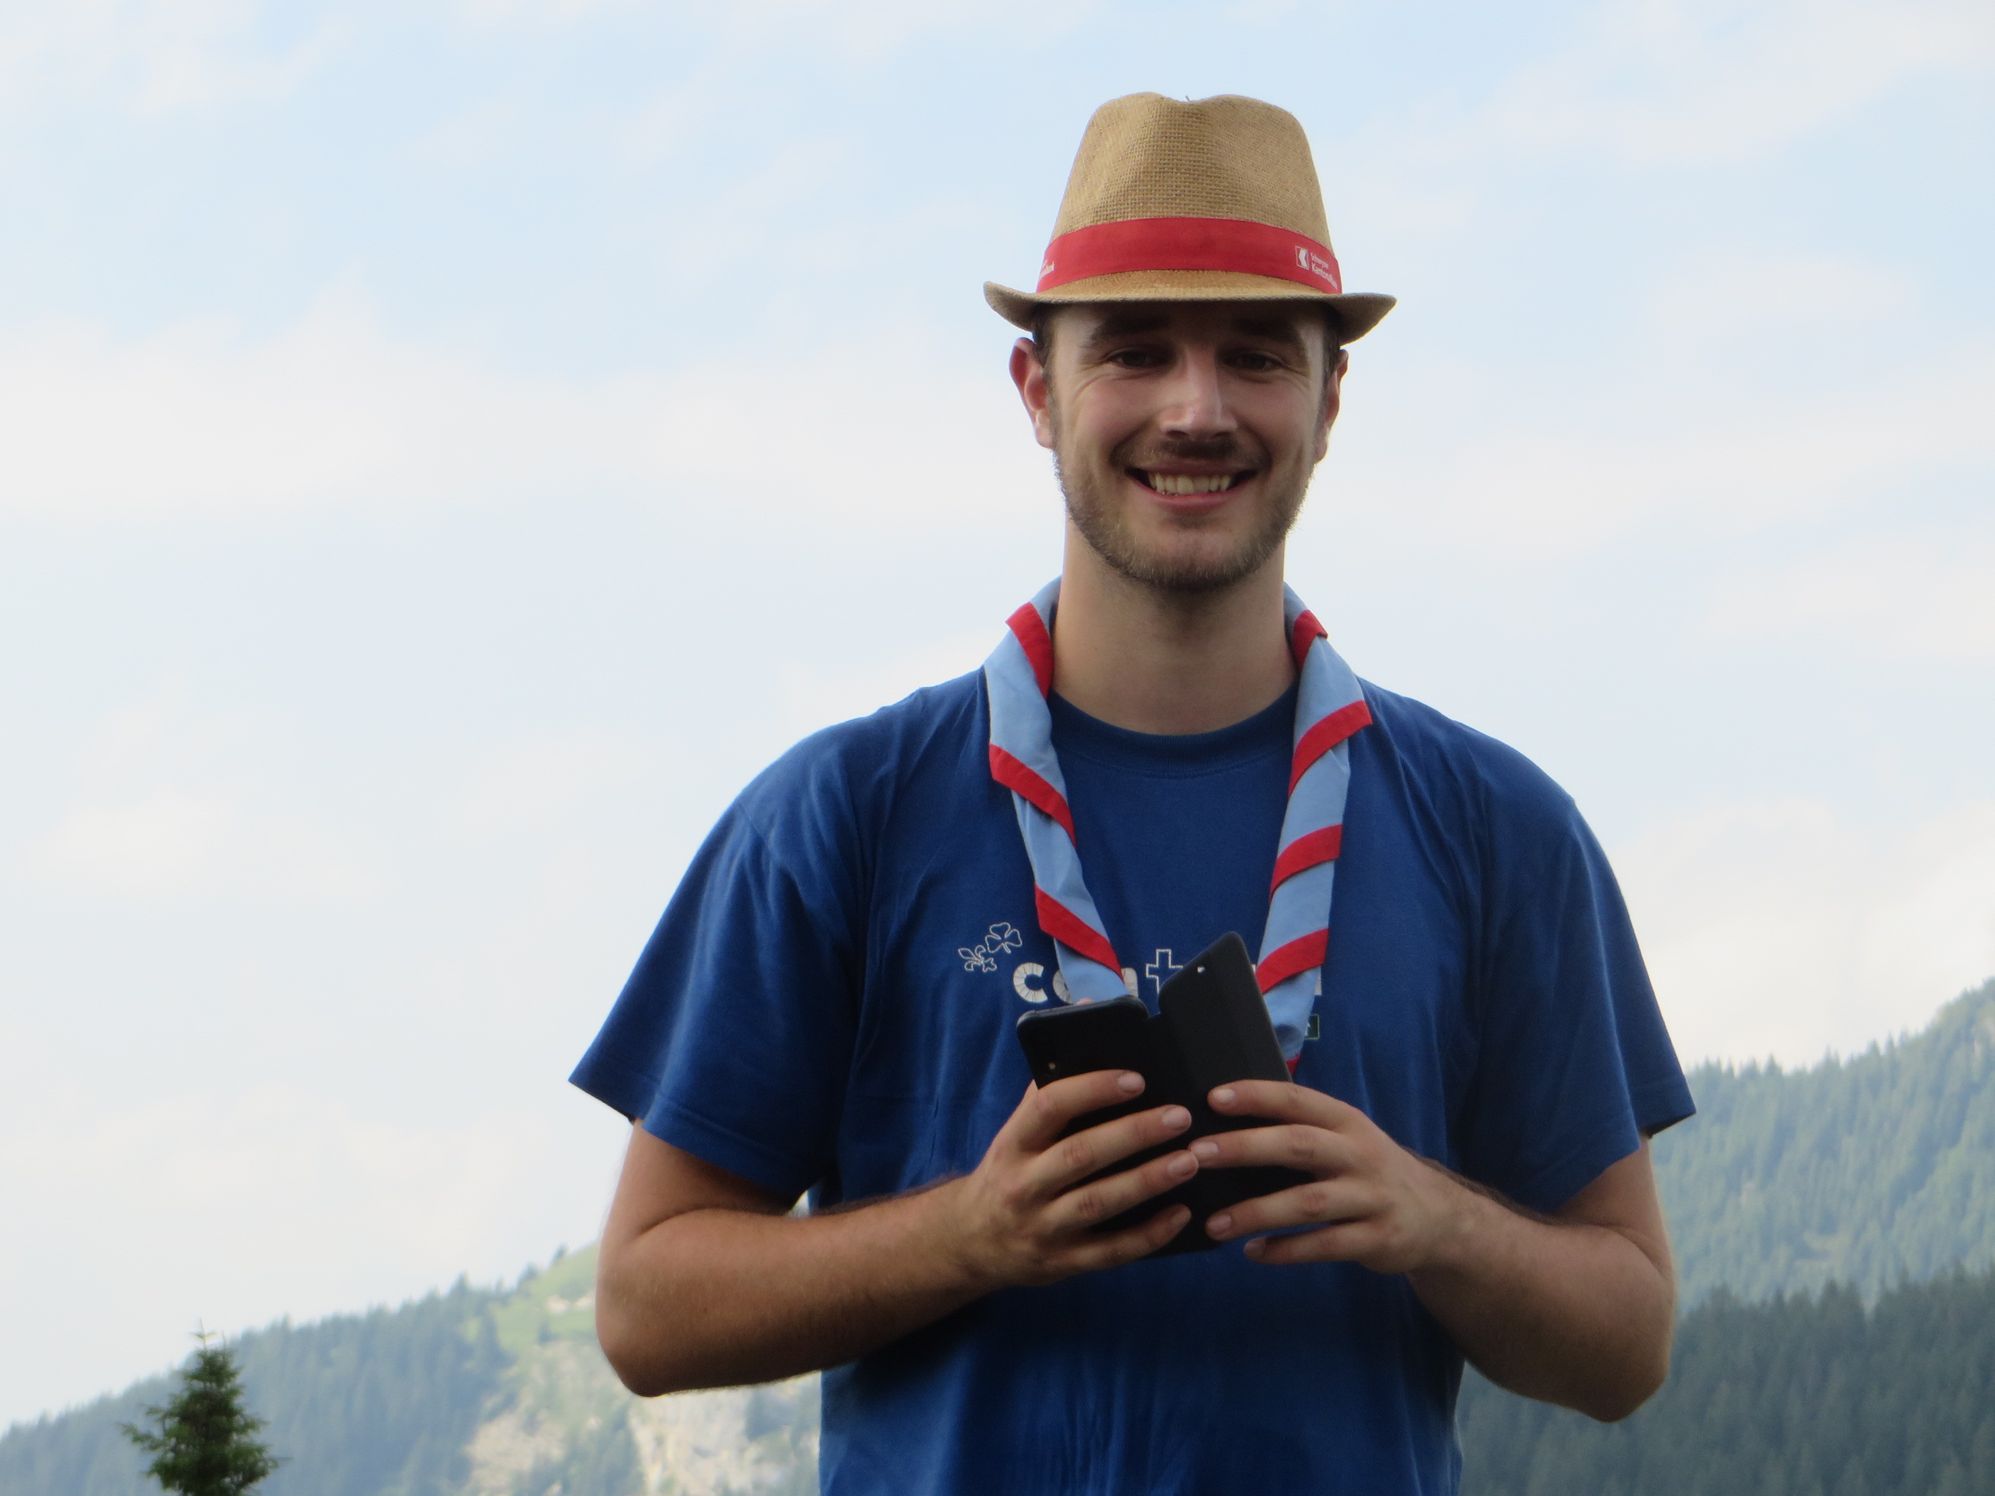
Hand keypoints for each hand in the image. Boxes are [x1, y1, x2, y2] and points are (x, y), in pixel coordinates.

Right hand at [945, 1072, 1198, 1287]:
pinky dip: (1148, 1235)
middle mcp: (1023, 1185)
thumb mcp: (1016, 1132)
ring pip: (1098, 1203)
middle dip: (1133, 1134)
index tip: (1136, 1079)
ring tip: (1189, 1160)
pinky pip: (1110, 1252)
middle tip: (1179, 1117)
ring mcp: (1042, 1228)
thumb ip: (1051, 1087)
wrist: (972, 1241)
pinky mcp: (1063, 1262)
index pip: (1049, 1107)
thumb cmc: (1009, 1171)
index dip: (1093, 1089)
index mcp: (1013, 1143)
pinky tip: (1181, 1215)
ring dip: (1147, 1181)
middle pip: (1080, 1155)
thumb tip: (1087, 1014)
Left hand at [1192, 1081, 1465, 1271]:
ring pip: (1308, 1203)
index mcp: (1347, 1122)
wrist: (1439, 1218)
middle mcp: (1360, 1155)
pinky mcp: (1377, 1239)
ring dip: (1256, 1213)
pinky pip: (1325, 1245)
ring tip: (1214, 1224)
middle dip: (1245, 1148)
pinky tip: (1253, 1253)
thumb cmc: (1369, 1171)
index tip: (1213, 1098)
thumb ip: (1301, 1131)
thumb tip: (1227, 1125)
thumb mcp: (1347, 1140)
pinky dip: (1286, 1251)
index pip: (1298, 1100)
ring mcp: (1371, 1198)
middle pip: (1298, 1145)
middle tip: (1198, 1154)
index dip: (1257, 1096)